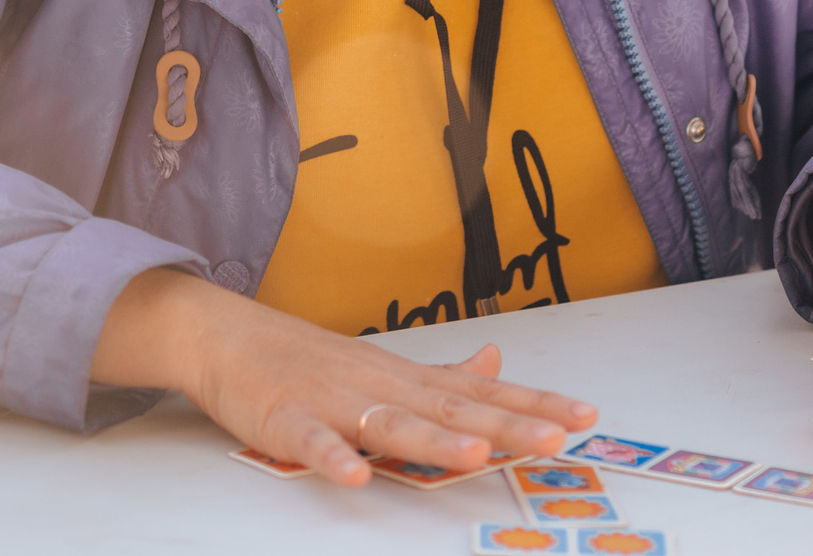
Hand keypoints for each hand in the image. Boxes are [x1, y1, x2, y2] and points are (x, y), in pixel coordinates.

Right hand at [93, 267, 595, 485]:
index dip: (533, 404)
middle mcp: (382, 386)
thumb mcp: (388, 364)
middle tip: (554, 438)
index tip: (584, 416)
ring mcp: (336, 402)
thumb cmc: (312, 359)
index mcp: (408, 379)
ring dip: (433, 442)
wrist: (229, 336)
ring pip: (391, 424)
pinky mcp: (288, 421)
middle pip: (451, 410)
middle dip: (504, 426)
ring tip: (475, 458)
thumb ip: (445, 374)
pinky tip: (354, 477)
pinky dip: (333, 458)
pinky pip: (312, 444)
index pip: (482, 392)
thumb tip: (498, 360)